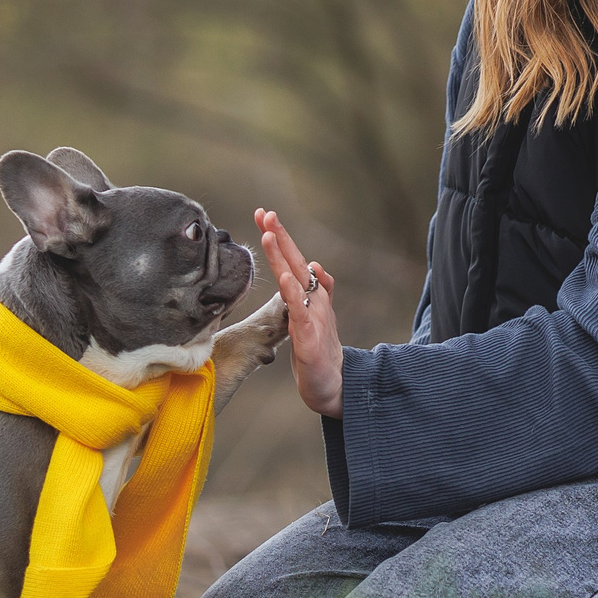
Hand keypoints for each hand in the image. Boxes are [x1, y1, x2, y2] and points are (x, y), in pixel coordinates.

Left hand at [255, 207, 341, 417]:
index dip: (280, 237)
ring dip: (282, 255)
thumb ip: (306, 292)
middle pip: (296, 261)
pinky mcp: (309, 336)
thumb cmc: (319, 352)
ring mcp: (314, 316)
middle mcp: (315, 300)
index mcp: (310, 295)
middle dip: (280, 235)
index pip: (293, 260)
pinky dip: (293, 292)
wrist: (334, 385)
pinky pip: (300, 310)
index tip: (264, 215)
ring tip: (269, 234)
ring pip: (296, 280)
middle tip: (266, 212)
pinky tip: (285, 277)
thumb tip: (310, 264)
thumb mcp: (309, 318)